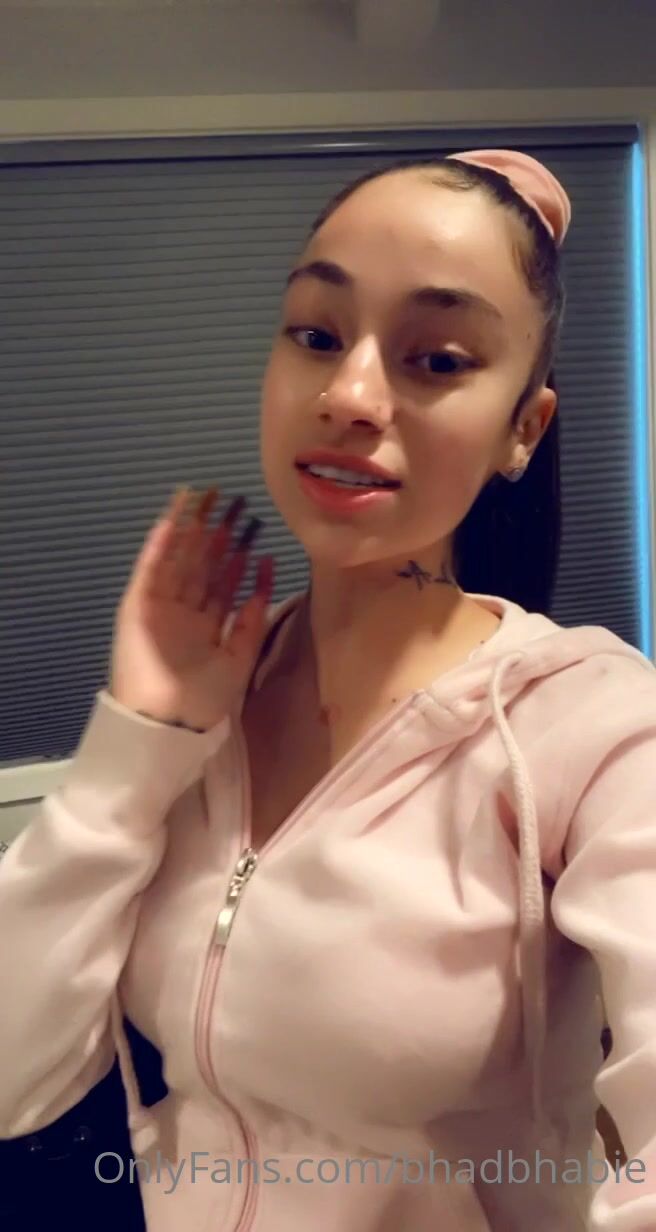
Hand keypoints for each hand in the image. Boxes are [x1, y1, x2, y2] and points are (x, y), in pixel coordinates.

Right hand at [109, 486, 274, 730]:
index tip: (251, 524)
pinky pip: (149, 571)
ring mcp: (158, 606)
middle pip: (200, 564)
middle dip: (215, 534)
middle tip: (230, 501)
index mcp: (206, 624)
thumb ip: (252, 615)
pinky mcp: (136, 607)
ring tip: (202, 499)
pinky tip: (172, 522)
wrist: (168, 722)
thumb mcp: (240, 654)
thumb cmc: (205, 697)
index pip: (222, 581)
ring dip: (188, 530)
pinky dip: (158, 547)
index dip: (236, 553)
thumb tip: (265, 570)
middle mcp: (183, 611)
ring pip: (176, 560)